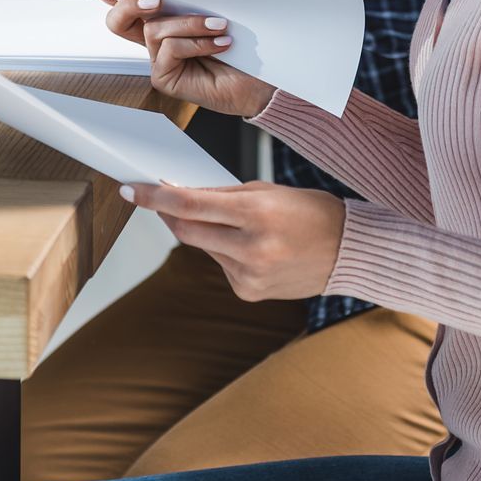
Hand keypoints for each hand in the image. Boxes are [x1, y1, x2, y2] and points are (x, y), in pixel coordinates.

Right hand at [76, 0, 275, 116]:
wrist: (266, 78)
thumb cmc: (247, 38)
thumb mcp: (217, 5)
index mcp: (162, 17)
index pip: (123, 0)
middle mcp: (154, 39)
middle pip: (118, 18)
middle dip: (129, 2)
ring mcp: (157, 59)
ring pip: (153, 29)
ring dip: (189, 23)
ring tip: (221, 25)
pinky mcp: (165, 78)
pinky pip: (169, 49)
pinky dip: (197, 42)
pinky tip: (221, 43)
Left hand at [124, 180, 344, 300]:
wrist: (349, 252)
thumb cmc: (309, 213)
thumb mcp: (266, 191)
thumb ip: (222, 195)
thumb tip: (179, 193)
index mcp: (257, 213)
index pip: (189, 205)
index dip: (154, 197)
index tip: (131, 189)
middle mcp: (252, 248)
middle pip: (186, 231)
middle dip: (167, 213)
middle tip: (156, 198)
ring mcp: (250, 274)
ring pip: (202, 247)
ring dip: (202, 231)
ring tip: (230, 222)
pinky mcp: (249, 292)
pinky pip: (220, 265)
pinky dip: (223, 251)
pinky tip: (249, 247)